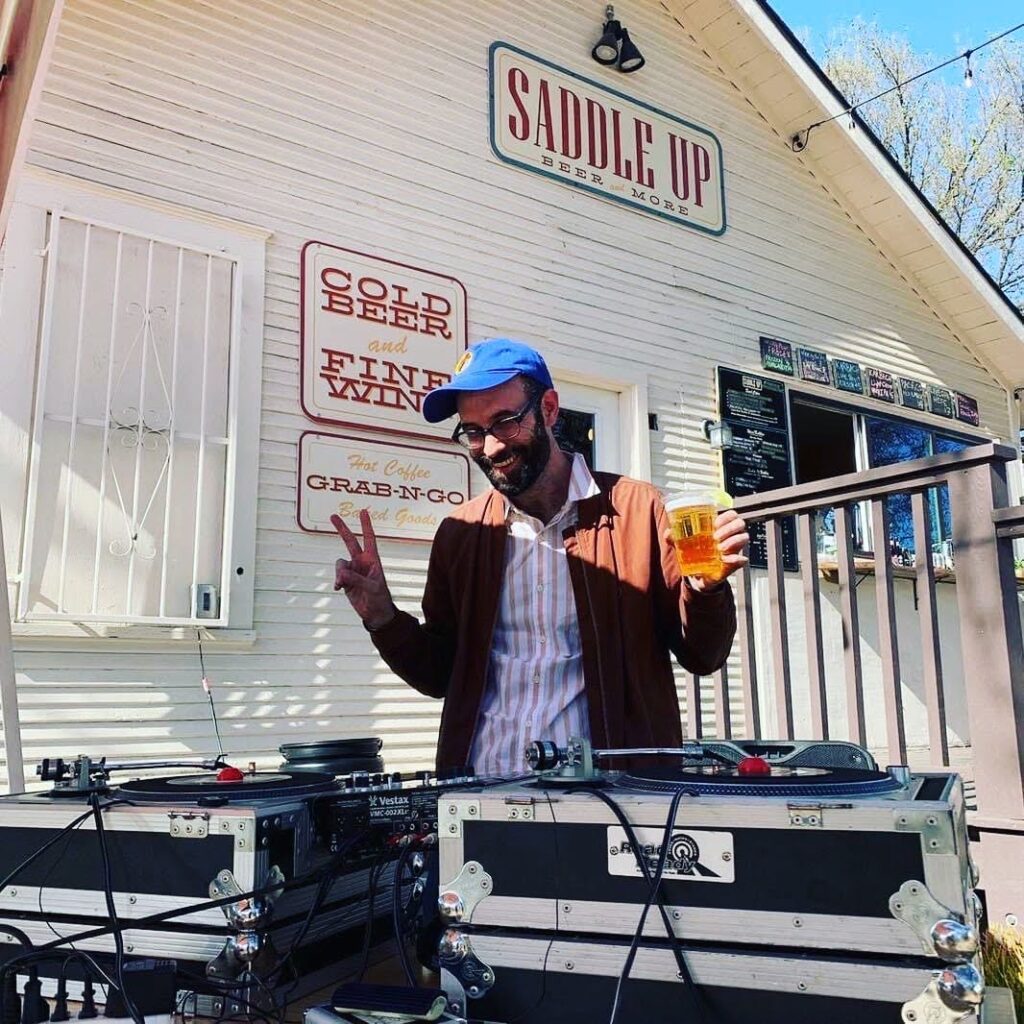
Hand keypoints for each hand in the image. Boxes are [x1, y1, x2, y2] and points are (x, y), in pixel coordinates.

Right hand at [331, 509, 395, 629]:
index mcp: (373, 560)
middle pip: (350, 541)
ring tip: (343, 584)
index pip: (369, 538)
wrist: (375, 613)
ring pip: (340, 563)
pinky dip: (337, 581)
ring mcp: (353, 570)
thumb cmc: (379, 598)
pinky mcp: (346, 580)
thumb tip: (340, 573)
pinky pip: (337, 576)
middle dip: (342, 528)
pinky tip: (338, 588)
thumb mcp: (371, 588)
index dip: (366, 525)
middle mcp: (362, 562)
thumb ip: (356, 579)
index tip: (363, 511)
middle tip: (333, 515)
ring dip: (340, 573)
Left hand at [664, 509, 749, 590]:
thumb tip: (669, 533)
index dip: (726, 517)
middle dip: (729, 529)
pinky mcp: (734, 562)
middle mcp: (729, 536)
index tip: (716, 524)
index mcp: (718, 528)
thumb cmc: (694, 556)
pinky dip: (737, 559)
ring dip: (733, 541)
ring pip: (744, 537)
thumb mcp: (684, 547)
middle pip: (739, 523)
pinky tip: (727, 559)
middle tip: (716, 537)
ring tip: (720, 548)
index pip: (730, 515)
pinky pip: (742, 558)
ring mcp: (734, 548)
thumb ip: (675, 539)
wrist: (699, 577)